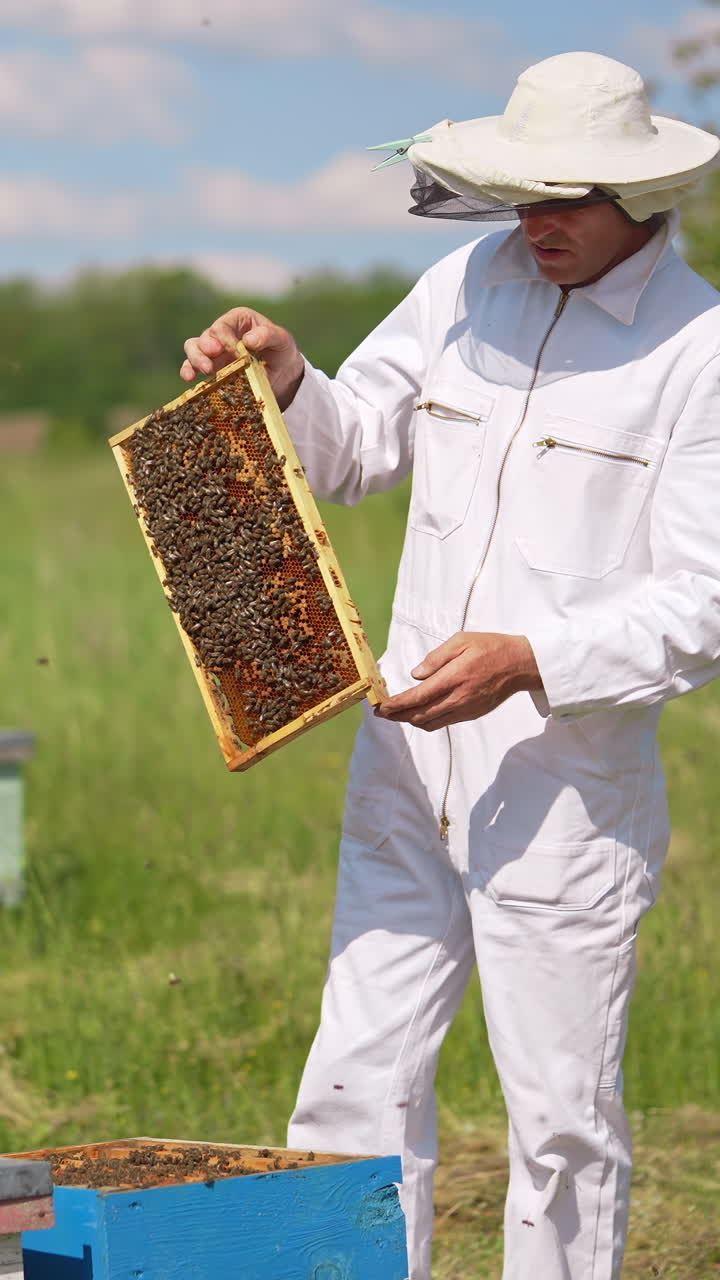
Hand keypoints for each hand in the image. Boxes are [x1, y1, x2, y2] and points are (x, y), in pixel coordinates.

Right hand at [180, 307, 304, 409]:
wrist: (283, 374)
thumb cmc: (282, 350)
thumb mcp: (282, 340)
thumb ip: (267, 335)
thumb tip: (248, 339)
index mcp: (237, 320)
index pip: (223, 326)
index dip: (225, 339)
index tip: (237, 353)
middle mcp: (222, 333)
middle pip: (204, 337)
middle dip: (205, 349)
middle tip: (212, 361)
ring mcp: (214, 352)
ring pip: (194, 349)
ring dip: (195, 359)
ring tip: (205, 370)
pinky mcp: (212, 369)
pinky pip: (193, 367)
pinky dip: (189, 371)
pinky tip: (189, 379)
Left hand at [376, 632, 542, 730]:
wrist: (519, 665)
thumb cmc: (490, 648)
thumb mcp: (461, 641)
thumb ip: (436, 658)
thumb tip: (416, 674)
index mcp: (453, 678)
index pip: (417, 697)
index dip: (396, 705)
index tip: (381, 707)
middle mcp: (457, 698)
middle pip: (419, 715)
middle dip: (397, 716)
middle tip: (382, 713)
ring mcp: (465, 709)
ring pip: (430, 723)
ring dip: (410, 720)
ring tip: (397, 714)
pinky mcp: (471, 714)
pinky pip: (443, 723)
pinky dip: (427, 721)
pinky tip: (420, 713)